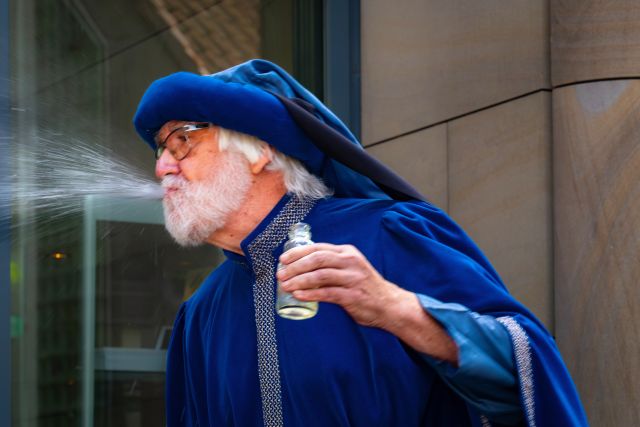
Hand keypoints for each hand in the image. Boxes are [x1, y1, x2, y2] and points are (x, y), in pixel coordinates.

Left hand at [277, 243, 457, 362]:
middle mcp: (350, 261)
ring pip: (320, 275)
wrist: (389, 304)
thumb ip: (331, 264)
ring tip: (285, 286)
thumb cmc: (364, 286)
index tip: (283, 259)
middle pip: (317, 259)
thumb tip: (301, 266)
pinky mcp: (353, 295)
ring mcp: (352, 278)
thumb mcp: (350, 267)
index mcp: (347, 252)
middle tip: (281, 274)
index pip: (318, 248)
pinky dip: (310, 293)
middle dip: (295, 266)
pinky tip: (298, 295)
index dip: (297, 253)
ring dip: (299, 280)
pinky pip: (327, 293)